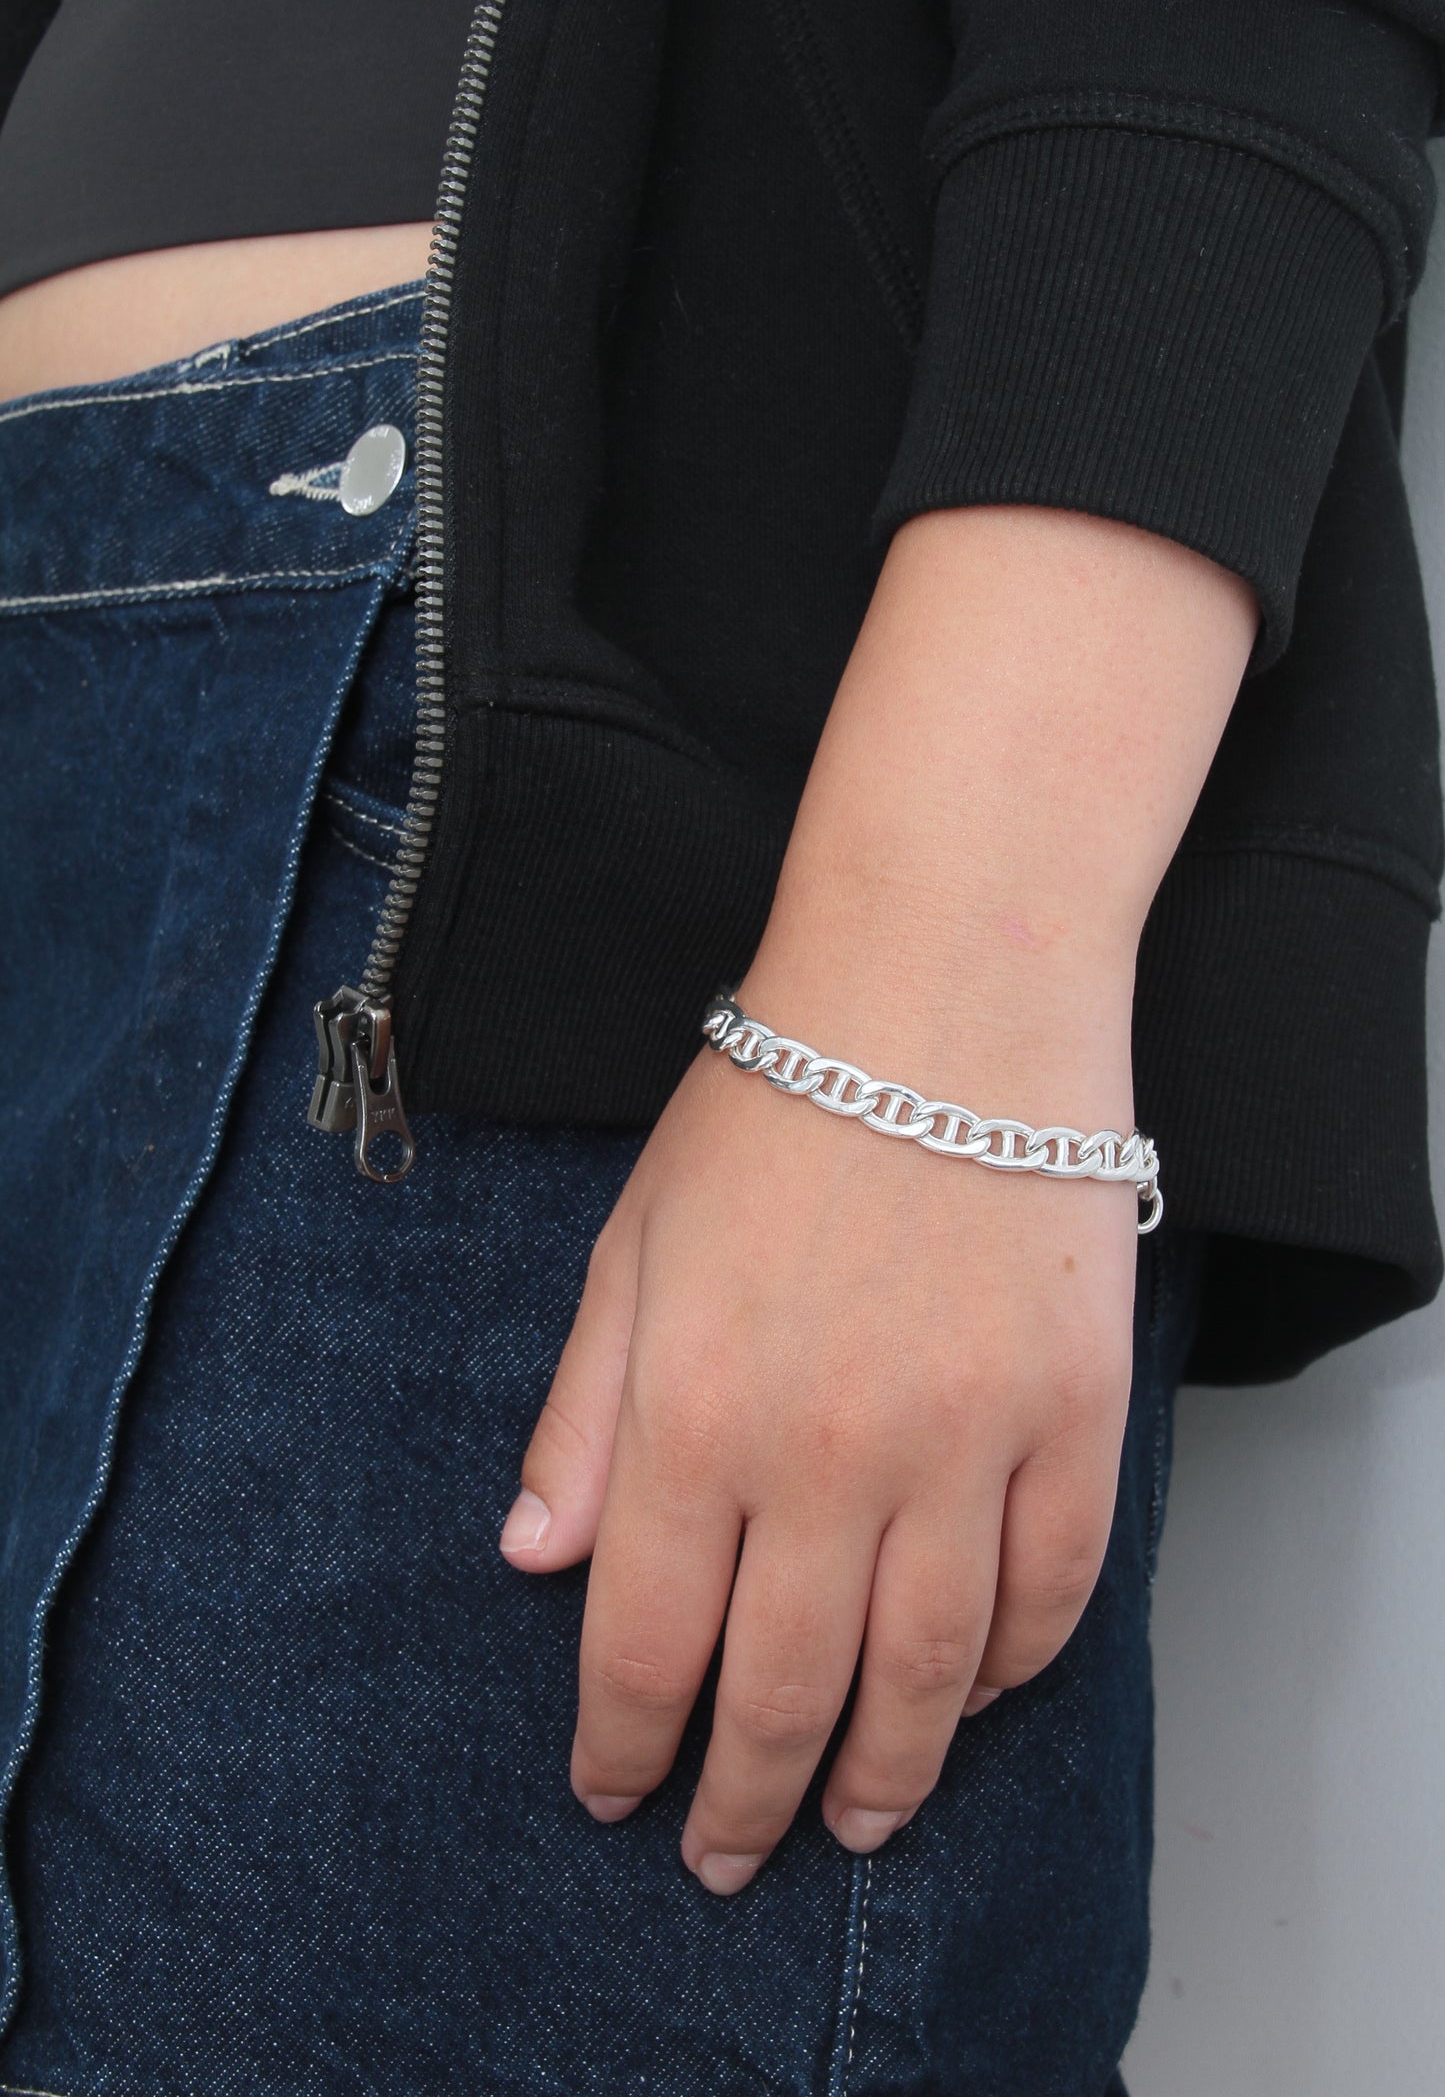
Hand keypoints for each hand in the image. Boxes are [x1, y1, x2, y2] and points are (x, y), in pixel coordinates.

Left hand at [499, 1010, 1139, 1892]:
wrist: (941, 993)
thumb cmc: (773, 1106)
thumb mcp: (632, 1248)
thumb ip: (582, 1416)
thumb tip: (537, 1560)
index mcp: (694, 1414)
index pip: (647, 1642)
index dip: (625, 1744)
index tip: (615, 1794)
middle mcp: (829, 1454)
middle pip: (784, 1690)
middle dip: (743, 1798)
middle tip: (728, 1858)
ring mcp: (967, 1440)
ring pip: (930, 1673)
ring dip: (888, 1771)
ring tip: (856, 1820)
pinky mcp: (1073, 1413)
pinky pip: (1054, 1587)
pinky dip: (1016, 1664)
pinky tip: (980, 1693)